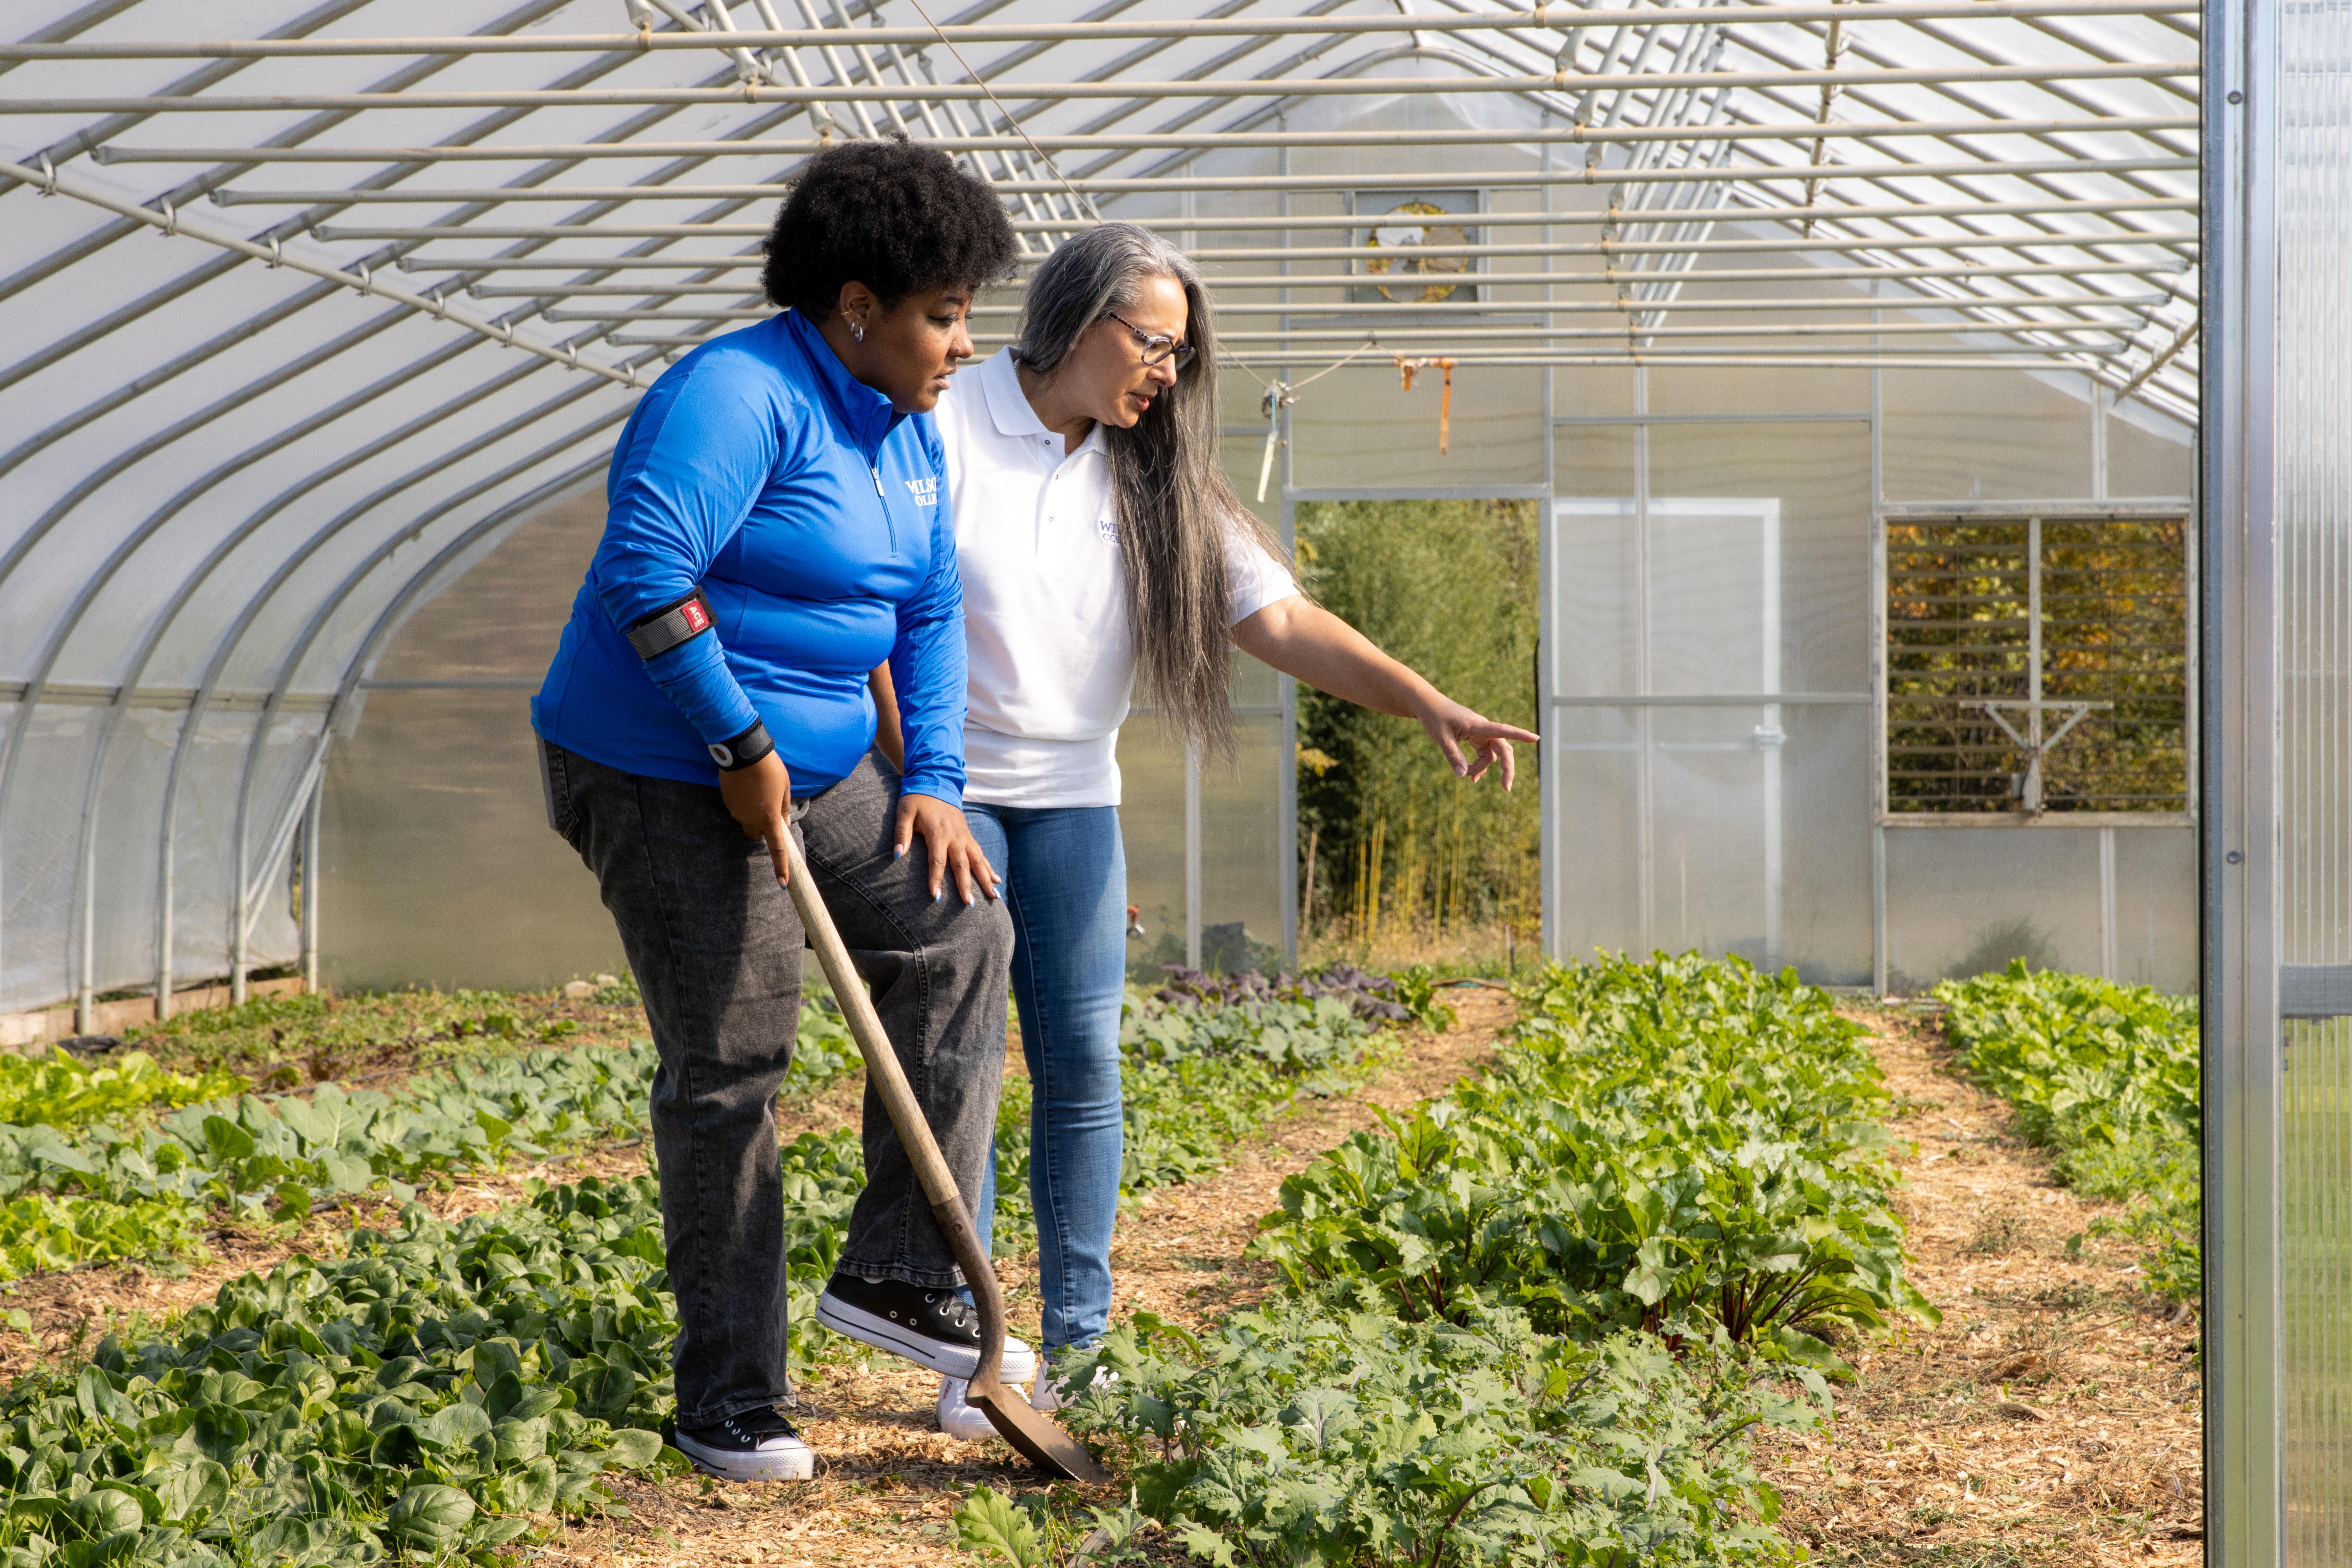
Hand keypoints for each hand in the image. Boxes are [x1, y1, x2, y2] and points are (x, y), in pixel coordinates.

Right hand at [719, 750, 794, 883]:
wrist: (743, 752)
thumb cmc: (770, 769)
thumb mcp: (785, 788)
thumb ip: (784, 809)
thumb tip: (783, 824)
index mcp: (769, 818)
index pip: (776, 848)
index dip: (780, 867)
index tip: (783, 884)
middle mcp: (751, 819)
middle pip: (755, 834)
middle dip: (761, 827)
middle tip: (768, 807)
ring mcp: (736, 812)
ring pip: (746, 820)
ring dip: (752, 812)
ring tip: (757, 789)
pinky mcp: (726, 803)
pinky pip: (737, 809)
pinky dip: (743, 803)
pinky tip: (747, 786)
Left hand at [893, 792, 999, 904]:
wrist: (936, 780)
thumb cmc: (916, 798)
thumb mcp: (904, 812)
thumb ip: (902, 834)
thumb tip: (897, 855)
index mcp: (938, 832)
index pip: (938, 860)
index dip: (936, 879)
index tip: (936, 897)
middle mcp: (955, 836)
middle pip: (962, 864)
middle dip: (966, 885)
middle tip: (969, 904)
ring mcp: (964, 836)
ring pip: (977, 860)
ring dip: (985, 879)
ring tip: (993, 897)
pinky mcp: (968, 835)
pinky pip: (981, 853)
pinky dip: (989, 867)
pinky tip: (997, 880)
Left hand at [1412, 697, 1540, 788]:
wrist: (1428, 706)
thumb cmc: (1435, 717)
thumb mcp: (1442, 737)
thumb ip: (1453, 755)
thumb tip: (1462, 775)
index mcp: (1478, 725)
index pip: (1503, 730)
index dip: (1519, 735)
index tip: (1536, 738)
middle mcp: (1483, 729)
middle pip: (1503, 749)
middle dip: (1506, 768)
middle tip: (1506, 787)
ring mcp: (1480, 734)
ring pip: (1491, 756)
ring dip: (1482, 768)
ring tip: (1469, 777)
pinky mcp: (1475, 739)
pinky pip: (1483, 755)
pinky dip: (1478, 766)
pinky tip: (1471, 777)